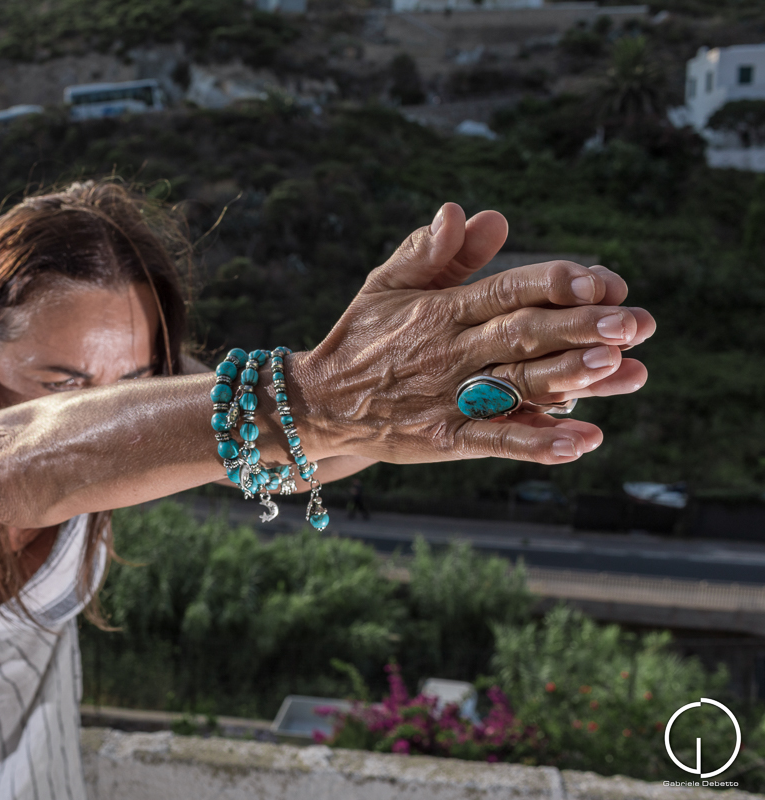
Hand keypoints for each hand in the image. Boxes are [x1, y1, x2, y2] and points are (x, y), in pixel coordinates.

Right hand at [290, 205, 656, 465]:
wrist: (318, 403)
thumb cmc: (360, 337)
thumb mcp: (386, 285)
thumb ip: (433, 251)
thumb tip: (474, 212)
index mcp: (440, 310)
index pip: (504, 290)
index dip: (552, 284)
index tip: (602, 279)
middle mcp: (449, 352)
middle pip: (523, 336)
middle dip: (582, 327)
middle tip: (637, 323)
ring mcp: (447, 397)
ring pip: (516, 385)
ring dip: (571, 379)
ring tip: (623, 371)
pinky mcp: (445, 438)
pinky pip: (495, 440)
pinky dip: (536, 442)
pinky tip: (581, 442)